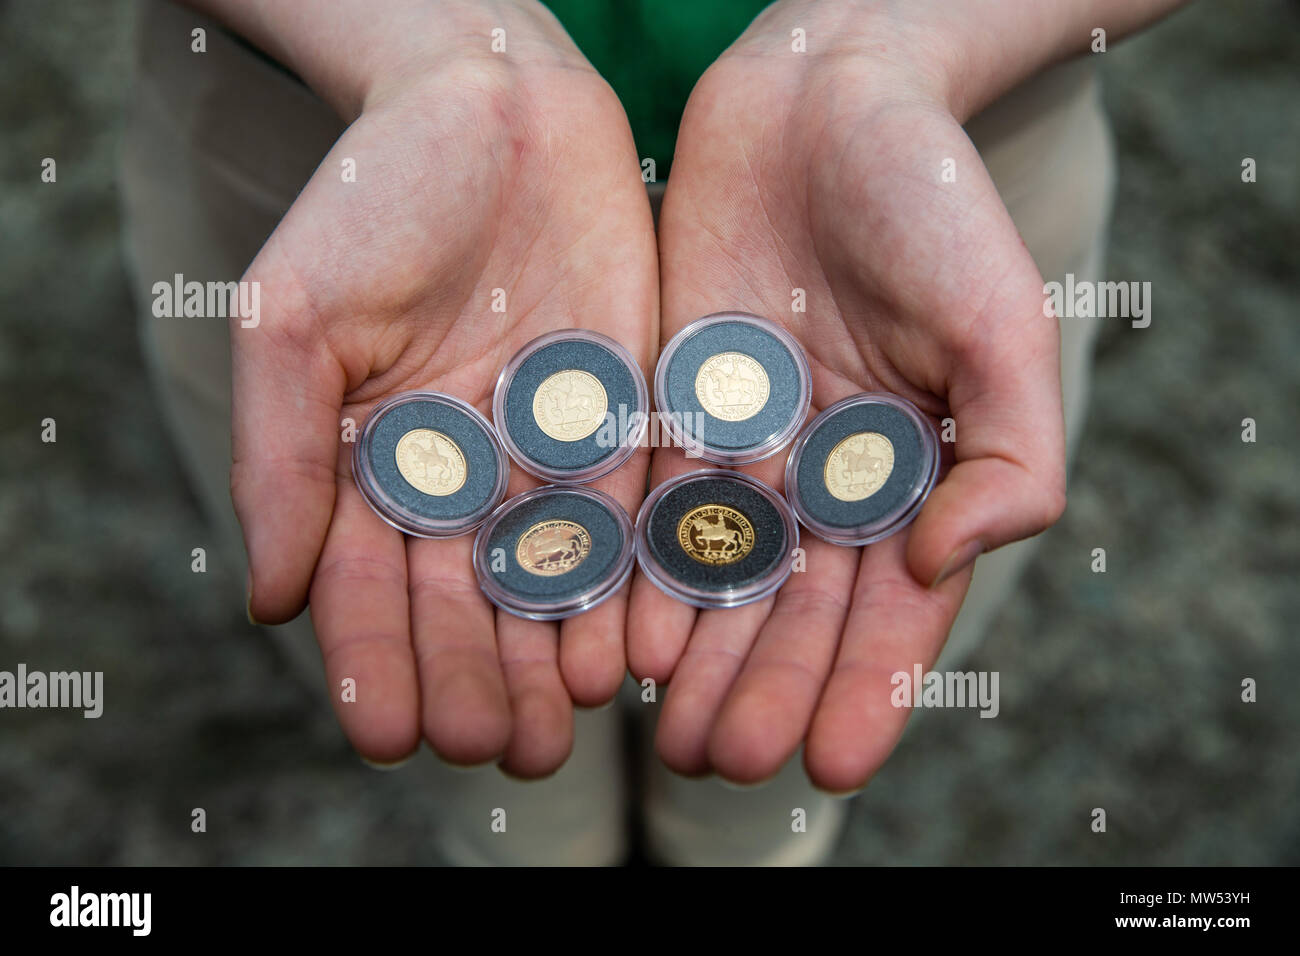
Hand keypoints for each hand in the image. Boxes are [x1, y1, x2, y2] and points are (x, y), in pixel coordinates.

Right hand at [232, 1, 656, 774]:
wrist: (491, 107)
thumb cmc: (373, 199)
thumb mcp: (295, 323)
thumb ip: (283, 460)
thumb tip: (270, 604)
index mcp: (375, 463)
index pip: (372, 586)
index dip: (375, 662)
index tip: (386, 735)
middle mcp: (464, 475)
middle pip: (468, 604)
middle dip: (476, 682)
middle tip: (495, 752)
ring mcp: (548, 455)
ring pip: (552, 582)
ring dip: (551, 661)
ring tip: (558, 733)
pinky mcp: (628, 423)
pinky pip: (631, 520)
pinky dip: (626, 587)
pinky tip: (625, 650)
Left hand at [628, 1, 1066, 791]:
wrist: (823, 104)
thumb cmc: (931, 204)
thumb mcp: (1002, 327)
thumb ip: (1009, 456)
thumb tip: (949, 562)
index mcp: (916, 471)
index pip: (894, 609)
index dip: (867, 688)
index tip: (829, 764)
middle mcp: (830, 476)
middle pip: (797, 611)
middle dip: (766, 690)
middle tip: (727, 765)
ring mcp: (751, 446)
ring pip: (721, 578)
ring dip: (700, 660)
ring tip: (673, 738)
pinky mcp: (677, 408)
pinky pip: (654, 511)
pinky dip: (642, 580)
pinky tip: (624, 644)